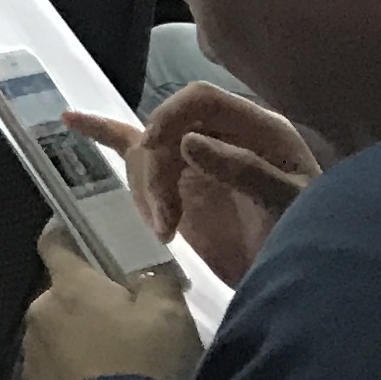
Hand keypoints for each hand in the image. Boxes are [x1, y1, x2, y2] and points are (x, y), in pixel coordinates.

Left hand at [22, 221, 204, 379]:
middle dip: (89, 295)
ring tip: (119, 353)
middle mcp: (40, 312)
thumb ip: (157, 278)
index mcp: (69, 286)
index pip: (54, 242)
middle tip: (127, 311)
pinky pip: (56, 361)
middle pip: (63, 291)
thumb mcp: (170, 314)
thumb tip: (149, 264)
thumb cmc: (146, 364)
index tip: (83, 232)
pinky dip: (76, 362)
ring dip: (81, 331)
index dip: (67, 232)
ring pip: (58, 327)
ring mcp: (32, 350)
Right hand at [79, 92, 313, 278]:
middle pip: (165, 130)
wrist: (309, 281)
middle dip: (155, 174)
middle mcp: (223, 136)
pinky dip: (102, 134)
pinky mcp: (176, 183)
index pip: (200, 99)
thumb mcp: (290, 203)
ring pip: (146, 154)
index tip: (154, 151)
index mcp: (257, 129)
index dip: (170, 116)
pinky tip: (70, 120)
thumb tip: (190, 142)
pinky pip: (134, 151)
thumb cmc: (311, 237)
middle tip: (164, 222)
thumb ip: (248, 171)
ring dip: (144, 191)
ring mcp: (197, 159)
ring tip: (163, 231)